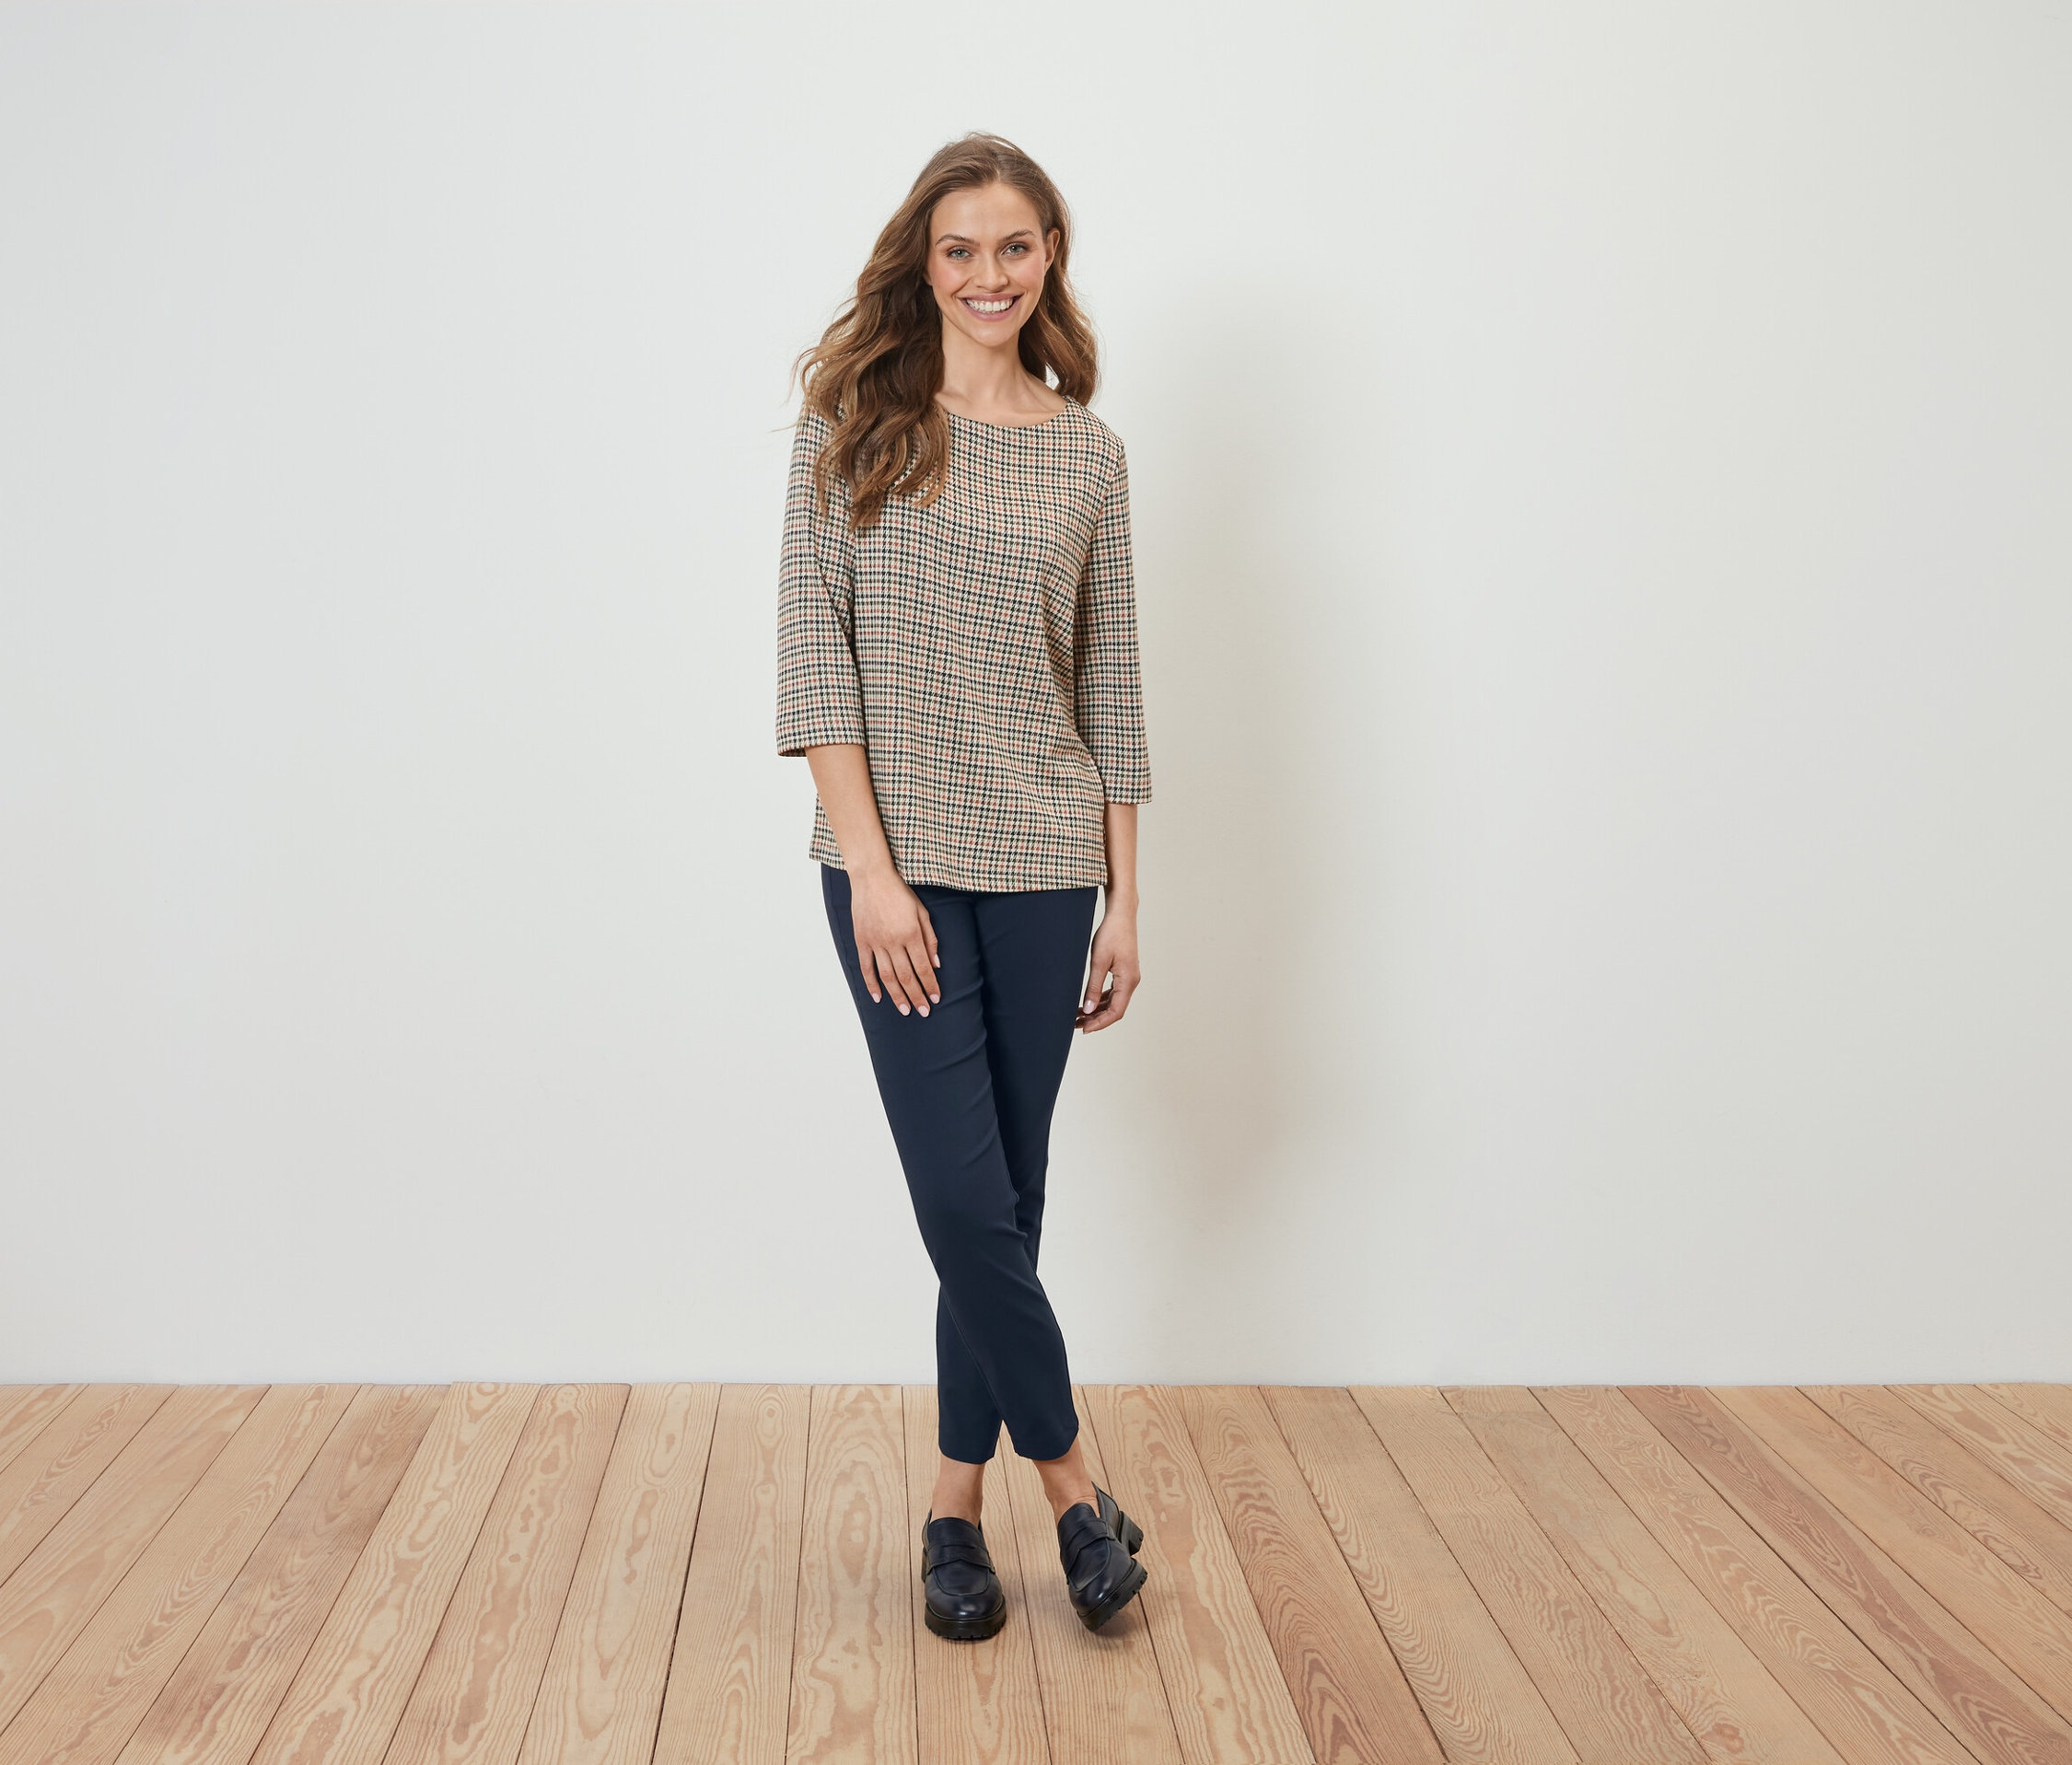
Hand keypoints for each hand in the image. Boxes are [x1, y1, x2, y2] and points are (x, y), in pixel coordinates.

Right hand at [849, 866, 939, 1015]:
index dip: (930, 985)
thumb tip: (936, 964)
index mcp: (911, 934)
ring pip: (887, 976)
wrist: (872, 878)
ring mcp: (875, 942)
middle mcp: (893, 941)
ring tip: (904, 1010)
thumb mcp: (922, 912)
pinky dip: (871, 984)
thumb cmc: (900, 893)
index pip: (923, 967)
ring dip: (897, 996)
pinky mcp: (862, 941)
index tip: (935, 998)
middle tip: (923, 1012)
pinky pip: (866, 967)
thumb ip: (930, 939)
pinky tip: (878, 998)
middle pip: (907, 976)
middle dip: (916, 996)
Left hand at [1077, 900, 1139, 1031]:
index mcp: (1128, 981)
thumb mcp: (1098, 961)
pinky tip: (1088, 1002)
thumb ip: (1093, 987)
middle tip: (1076, 1024)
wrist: (1121, 915)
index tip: (1084, 1029)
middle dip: (1096, 1019)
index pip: (1115, 1012)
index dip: (1099, 1023)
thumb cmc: (1111, 933)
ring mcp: (1129, 977)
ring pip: (1114, 1002)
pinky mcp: (1124, 972)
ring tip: (1078, 1015)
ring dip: (1097, 1010)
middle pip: (1115, 1009)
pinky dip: (1101, 999)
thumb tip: (1087, 1009)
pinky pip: (1114, 992)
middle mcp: (1131, 981)